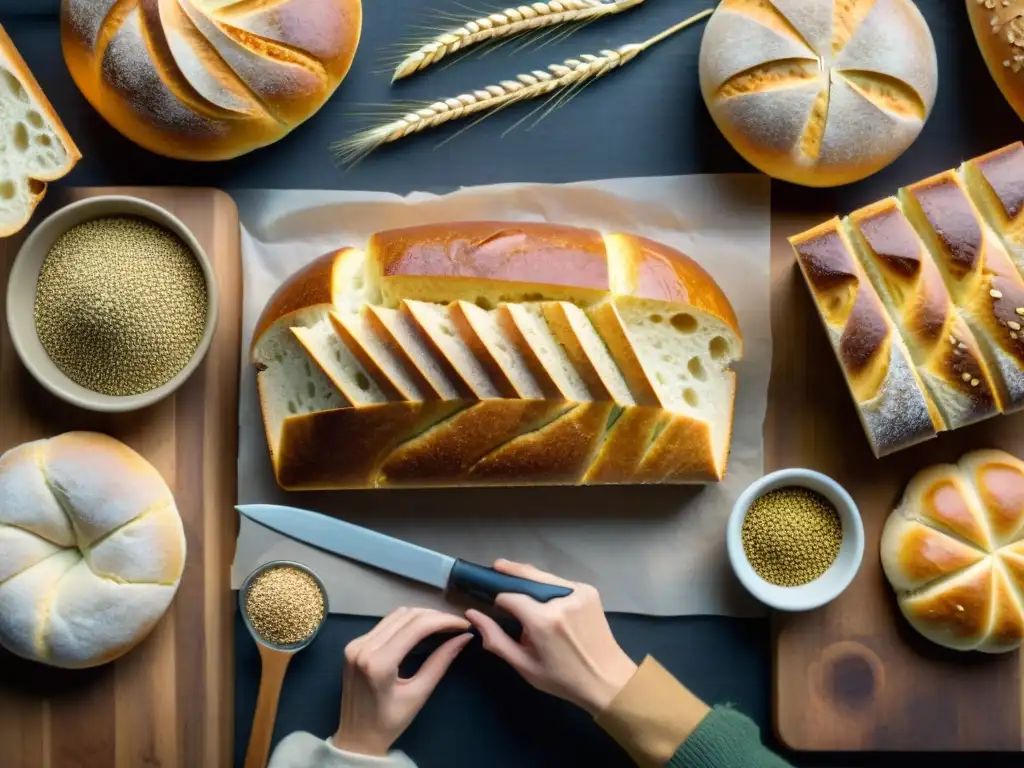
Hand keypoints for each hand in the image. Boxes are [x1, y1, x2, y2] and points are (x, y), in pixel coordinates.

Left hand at [333, 607, 471, 756]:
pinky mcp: (354, 644)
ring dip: (421, 615)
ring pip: (395, 615)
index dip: (443, 620)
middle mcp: (363, 647)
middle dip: (435, 615)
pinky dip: (406, 621)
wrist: (355, 738)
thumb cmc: (389, 723)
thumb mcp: (418, 694)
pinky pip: (385, 623)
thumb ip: (440, 662)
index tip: (463, 624)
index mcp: (378, 663)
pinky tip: (421, 628)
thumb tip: (464, 638)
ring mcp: (356, 643)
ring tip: (442, 624)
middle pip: (406, 615)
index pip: (416, 627)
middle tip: (456, 624)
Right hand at [466, 560, 636, 715]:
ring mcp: (579, 592)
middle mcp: (561, 600)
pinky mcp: (589, 591)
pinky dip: (548, 585)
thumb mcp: (524, 665)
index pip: (510, 596)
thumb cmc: (562, 679)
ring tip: (514, 575)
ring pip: (545, 577)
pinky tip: (541, 592)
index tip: (491, 604)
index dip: (498, 599)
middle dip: (510, 569)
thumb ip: (496, 638)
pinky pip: (560, 582)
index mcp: (543, 621)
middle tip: (495, 565)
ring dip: (530, 576)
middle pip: (528, 575)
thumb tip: (472, 614)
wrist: (608, 679)